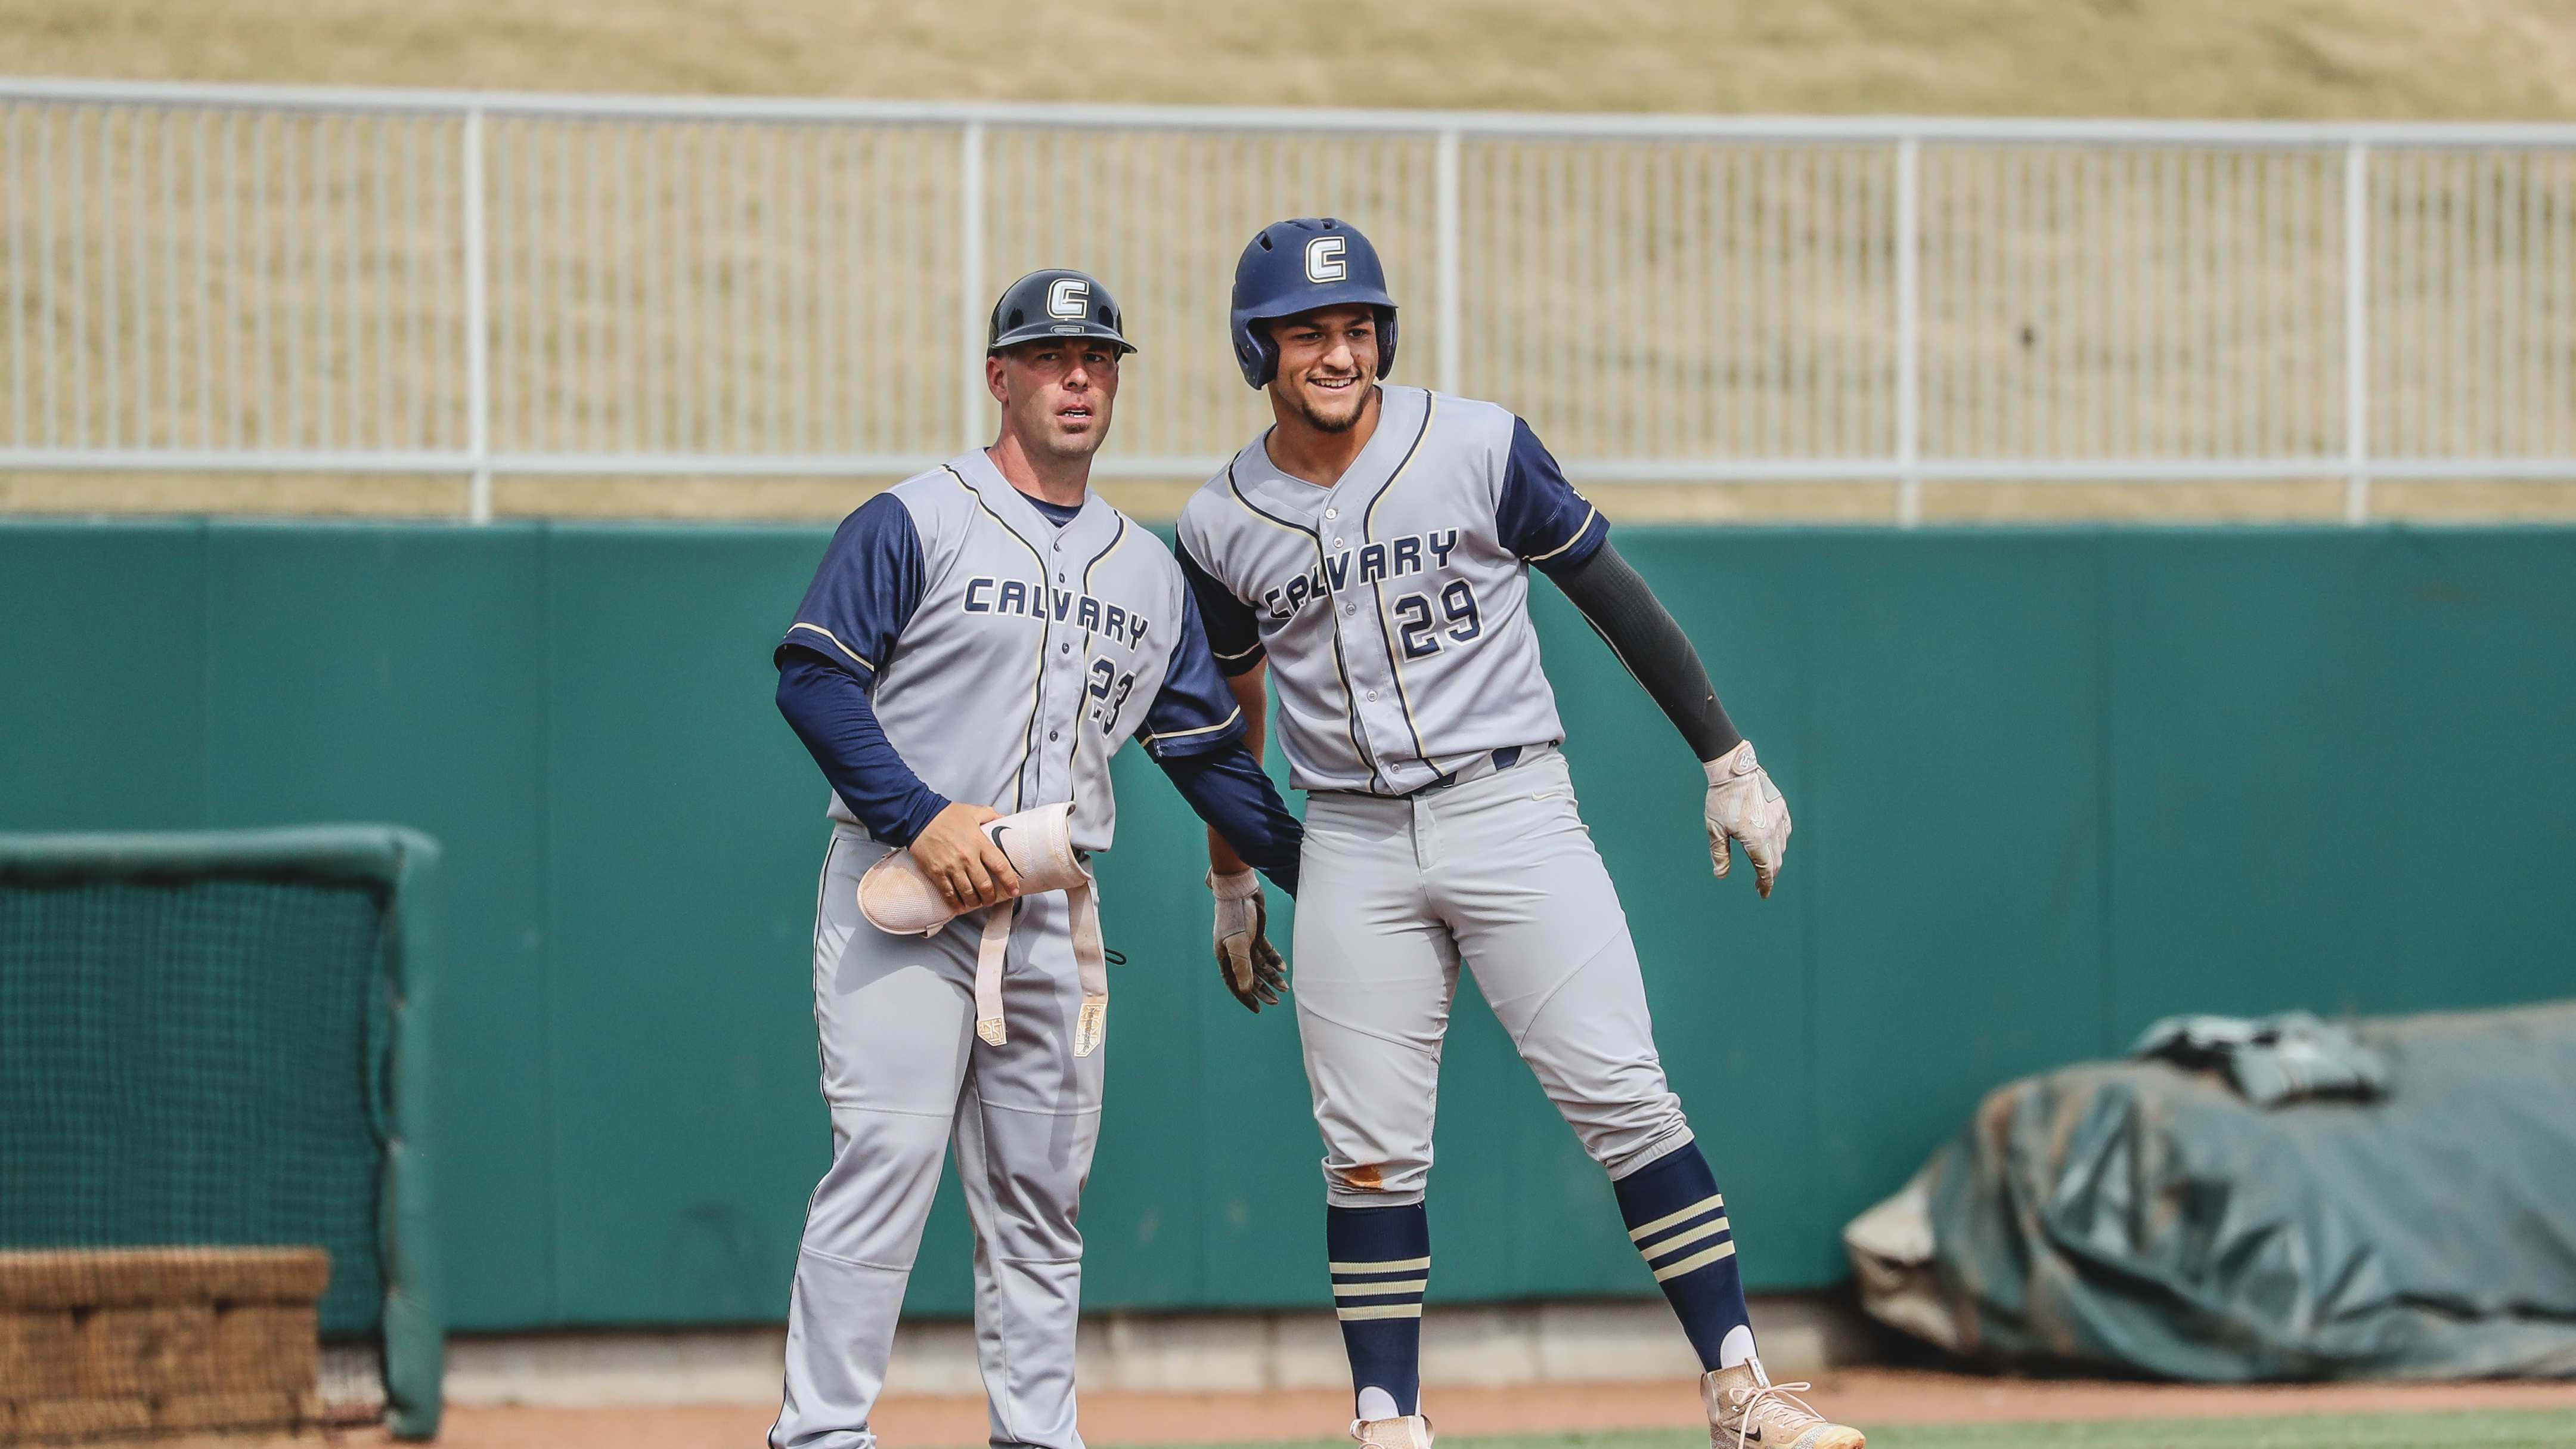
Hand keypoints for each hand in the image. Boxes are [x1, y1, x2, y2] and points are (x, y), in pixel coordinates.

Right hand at [911, 803, 1022, 909]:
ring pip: (968, 893)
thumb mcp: (973, 811)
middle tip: (991, 899)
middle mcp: (967, 857)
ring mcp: (951, 867)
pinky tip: (960, 906)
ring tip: (977, 903)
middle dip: (990, 897)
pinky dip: (955, 903)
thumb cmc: (945, 814)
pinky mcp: (936, 873)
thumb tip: (1003, 819)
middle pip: (985, 885)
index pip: (1000, 866)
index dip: (1009, 881)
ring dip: (975, 902)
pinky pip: (949, 893)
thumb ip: (991, 815)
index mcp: (979, 842)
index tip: (1014, 890)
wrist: (918, 817)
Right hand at [1209, 868, 1286, 1011]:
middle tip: (1276, 1001)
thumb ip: (1242, 966)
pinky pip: (1266, 951)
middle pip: (1249, 976)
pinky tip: (1283, 967)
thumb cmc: (1234, 916)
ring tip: (1284, 987)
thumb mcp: (1238, 942)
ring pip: (1259, 965)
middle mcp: (1234, 952)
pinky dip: (1274, 959)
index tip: (1258, 1009)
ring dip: (1271, 976)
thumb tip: (1246, 990)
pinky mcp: (1255, 933)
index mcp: (1225, 956)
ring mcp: (1245, 942)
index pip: (1234, 983)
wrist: (1240, 889)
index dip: (1245, 997)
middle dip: (1262, 990)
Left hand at [1703, 740, 1790, 897]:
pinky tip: (1772, 843)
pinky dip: (1780, 841)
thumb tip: (1720, 876)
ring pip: (1782, 846)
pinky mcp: (1780, 807)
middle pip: (1775, 860)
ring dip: (1774, 858)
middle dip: (1769, 874)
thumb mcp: (1715, 830)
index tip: (1763, 894)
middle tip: (1760, 884)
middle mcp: (1771, 830)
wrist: (1734, 770)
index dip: (1765, 884)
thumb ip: (1720, 855)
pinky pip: (1785, 830)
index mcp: (1756, 839)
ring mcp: (1779, 817)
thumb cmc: (1721, 800)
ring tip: (1763, 864)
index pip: (1766, 869)